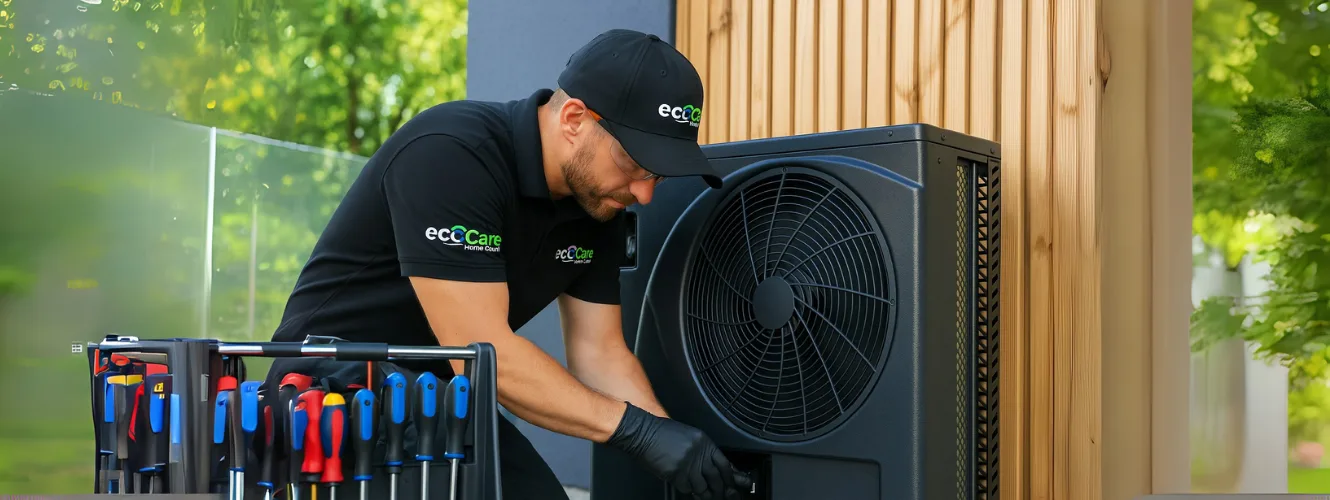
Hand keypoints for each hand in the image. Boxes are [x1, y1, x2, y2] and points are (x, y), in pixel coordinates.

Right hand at [605, 402, 752, 498]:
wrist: (642, 433)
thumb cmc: (662, 433)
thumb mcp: (688, 436)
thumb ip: (702, 451)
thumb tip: (714, 466)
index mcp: (703, 442)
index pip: (724, 463)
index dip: (731, 476)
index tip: (734, 483)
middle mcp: (698, 453)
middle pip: (716, 477)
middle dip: (721, 489)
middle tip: (723, 495)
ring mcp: (687, 464)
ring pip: (702, 486)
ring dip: (705, 493)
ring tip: (708, 496)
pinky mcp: (675, 474)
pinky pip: (687, 488)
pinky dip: (688, 490)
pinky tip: (689, 489)